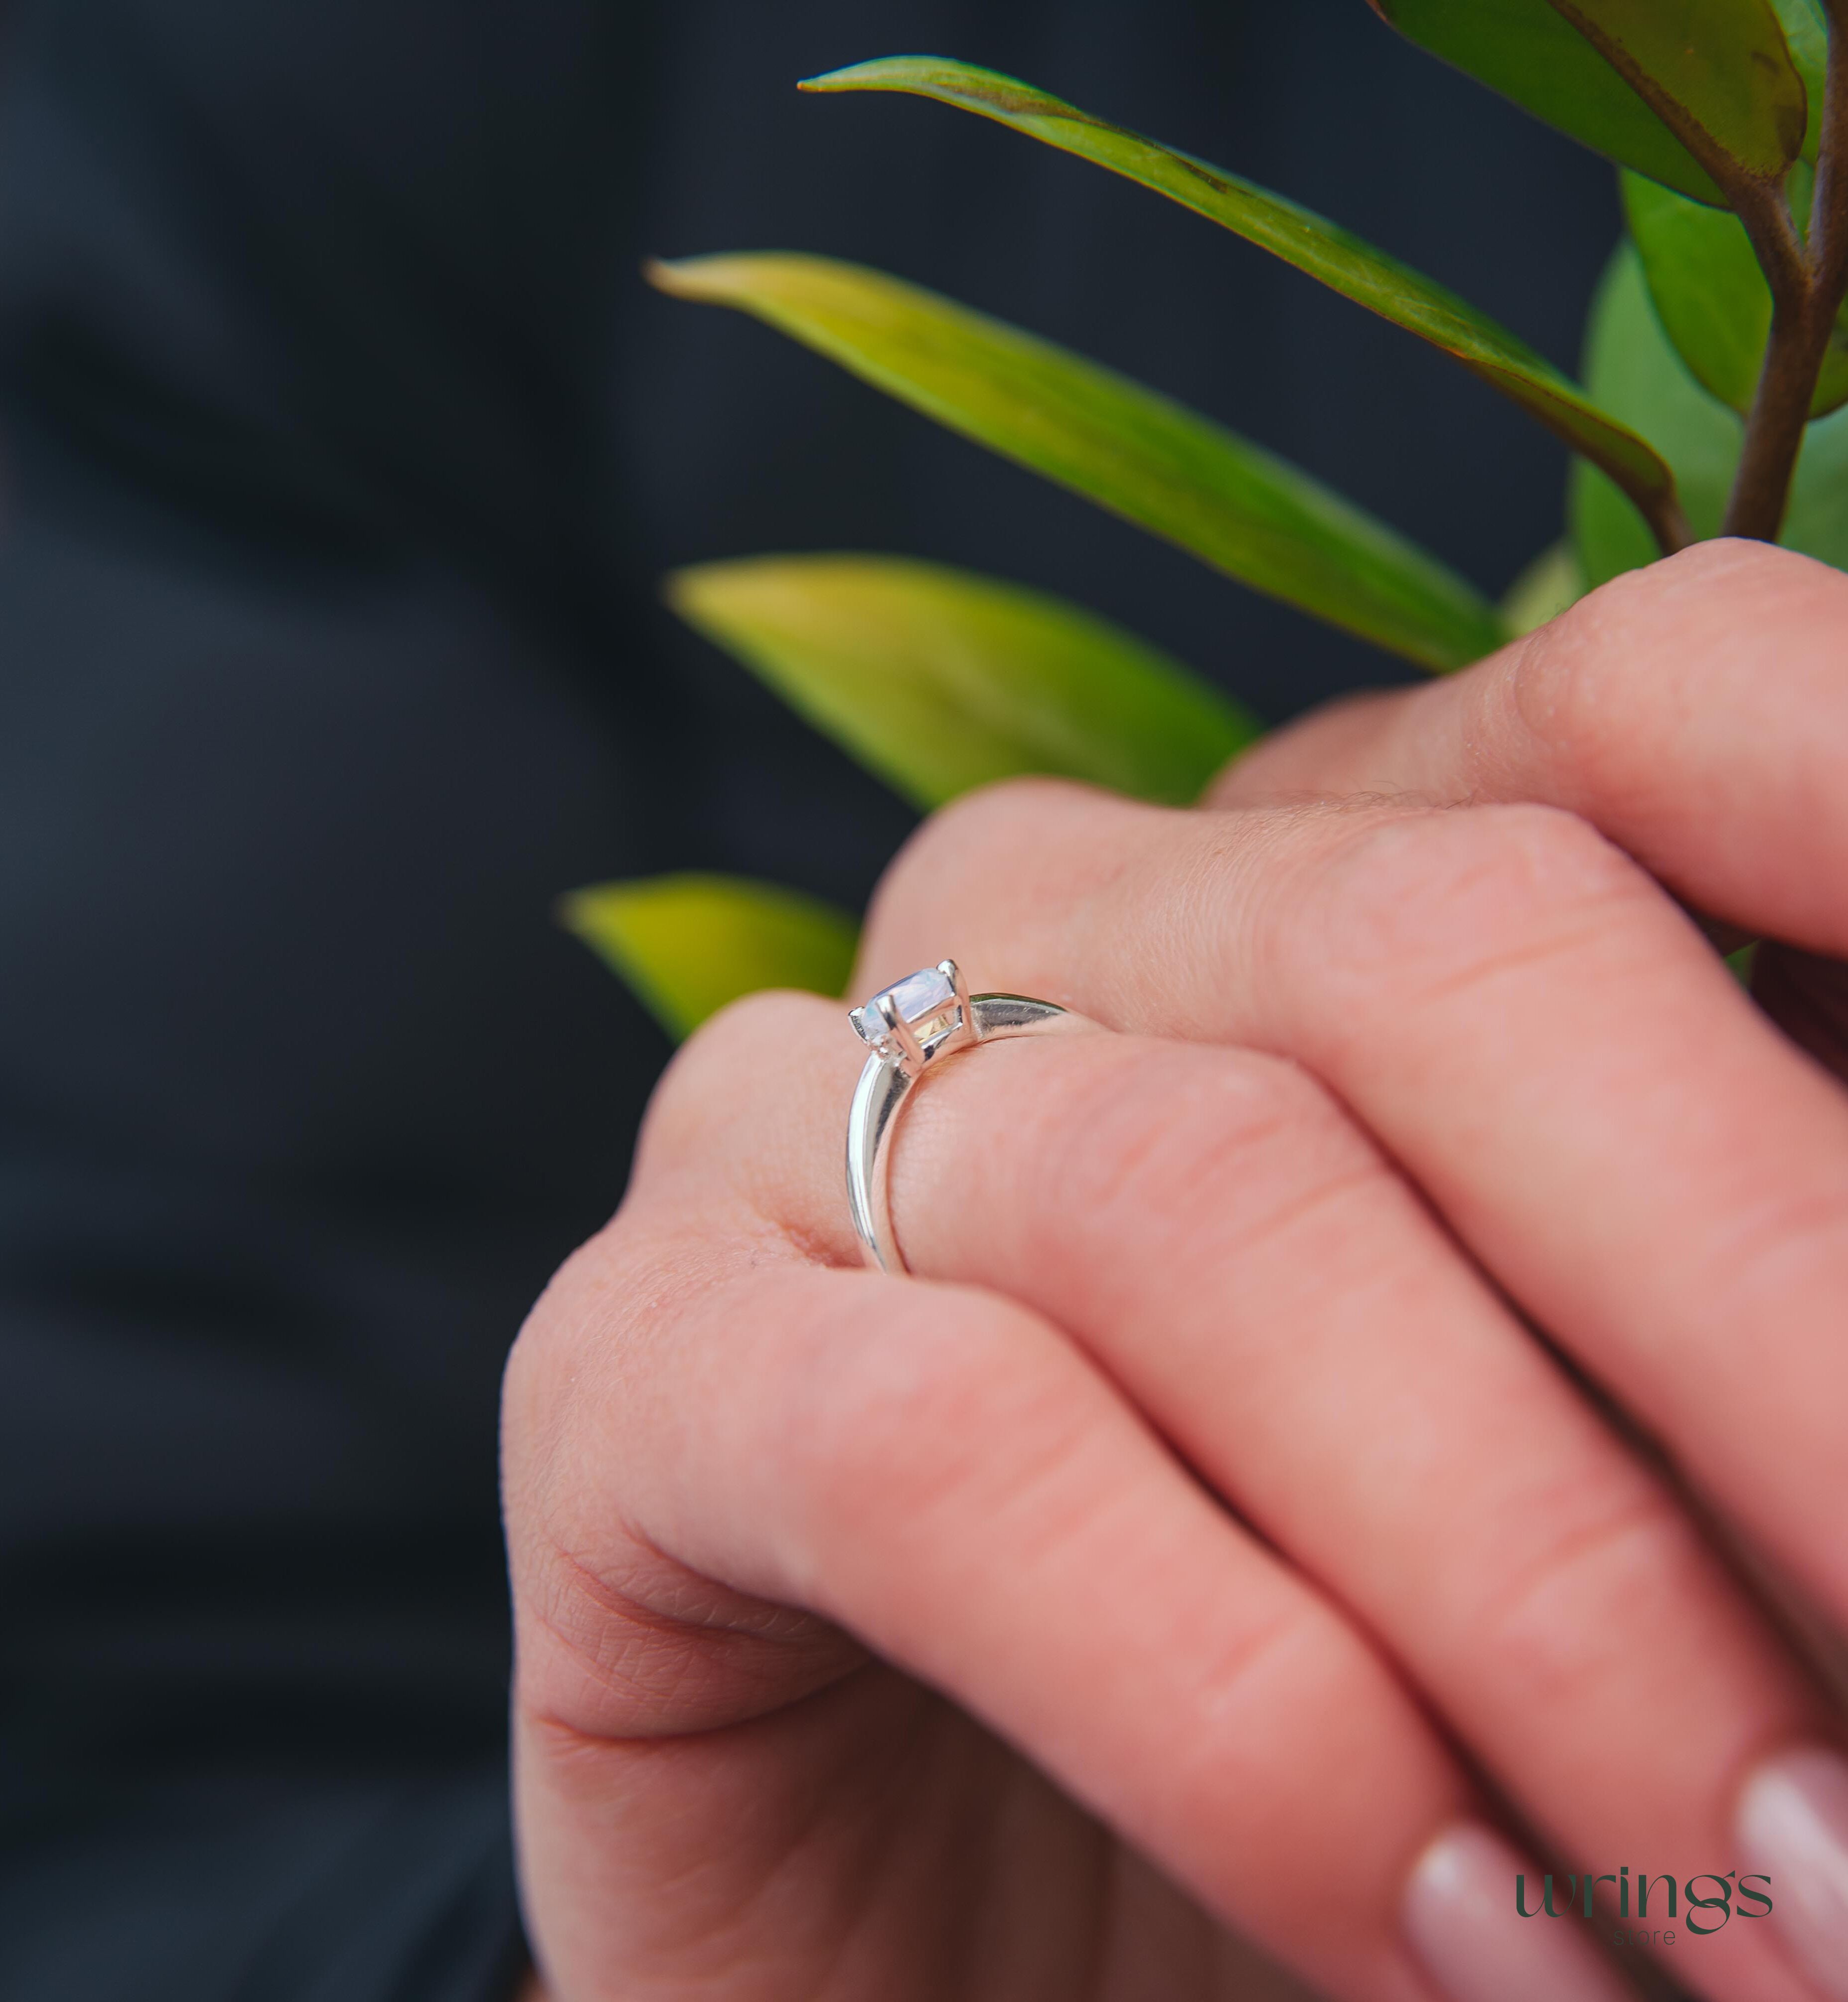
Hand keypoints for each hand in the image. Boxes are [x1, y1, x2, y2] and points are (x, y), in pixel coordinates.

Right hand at [504, 541, 1847, 2001]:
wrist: (993, 1963)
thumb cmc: (1406, 1723)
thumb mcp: (1675, 1499)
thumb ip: (1784, 1349)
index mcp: (1330, 881)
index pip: (1648, 702)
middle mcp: (1053, 930)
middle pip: (1443, 952)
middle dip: (1770, 1311)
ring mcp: (795, 1121)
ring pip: (1199, 1206)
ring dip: (1531, 1585)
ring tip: (1740, 1921)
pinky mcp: (627, 1367)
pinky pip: (929, 1443)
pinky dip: (1225, 1696)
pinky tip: (1414, 1913)